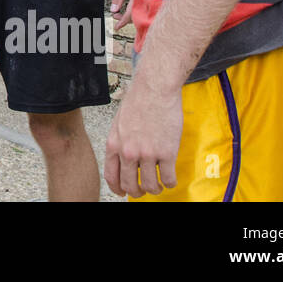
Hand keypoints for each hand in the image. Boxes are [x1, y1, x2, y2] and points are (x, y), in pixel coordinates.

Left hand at [104, 73, 182, 197]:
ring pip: (150, 186)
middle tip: (144, 190)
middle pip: (130, 185)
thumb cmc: (138, 101)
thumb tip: (123, 158)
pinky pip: (168, 179)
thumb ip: (120, 142)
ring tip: (159, 185)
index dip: (117, 189)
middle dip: (137, 192)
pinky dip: (170, 183)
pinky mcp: (167, 152)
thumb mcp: (119, 123)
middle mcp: (128, 152)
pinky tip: (170, 178)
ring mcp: (148, 154)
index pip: (111, 176)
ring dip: (155, 189)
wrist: (155, 88)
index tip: (123, 193)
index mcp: (114, 144)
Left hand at [110, 0, 139, 30]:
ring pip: (141, 9)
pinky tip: (129, 6)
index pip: (131, 13)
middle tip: (115, 17)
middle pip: (137, 13)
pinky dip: (136, 8)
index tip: (116, 26)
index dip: (123, 21)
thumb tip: (114, 10)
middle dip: (126, 18)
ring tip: (119, 12)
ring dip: (131, 13)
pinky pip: (144, 3)